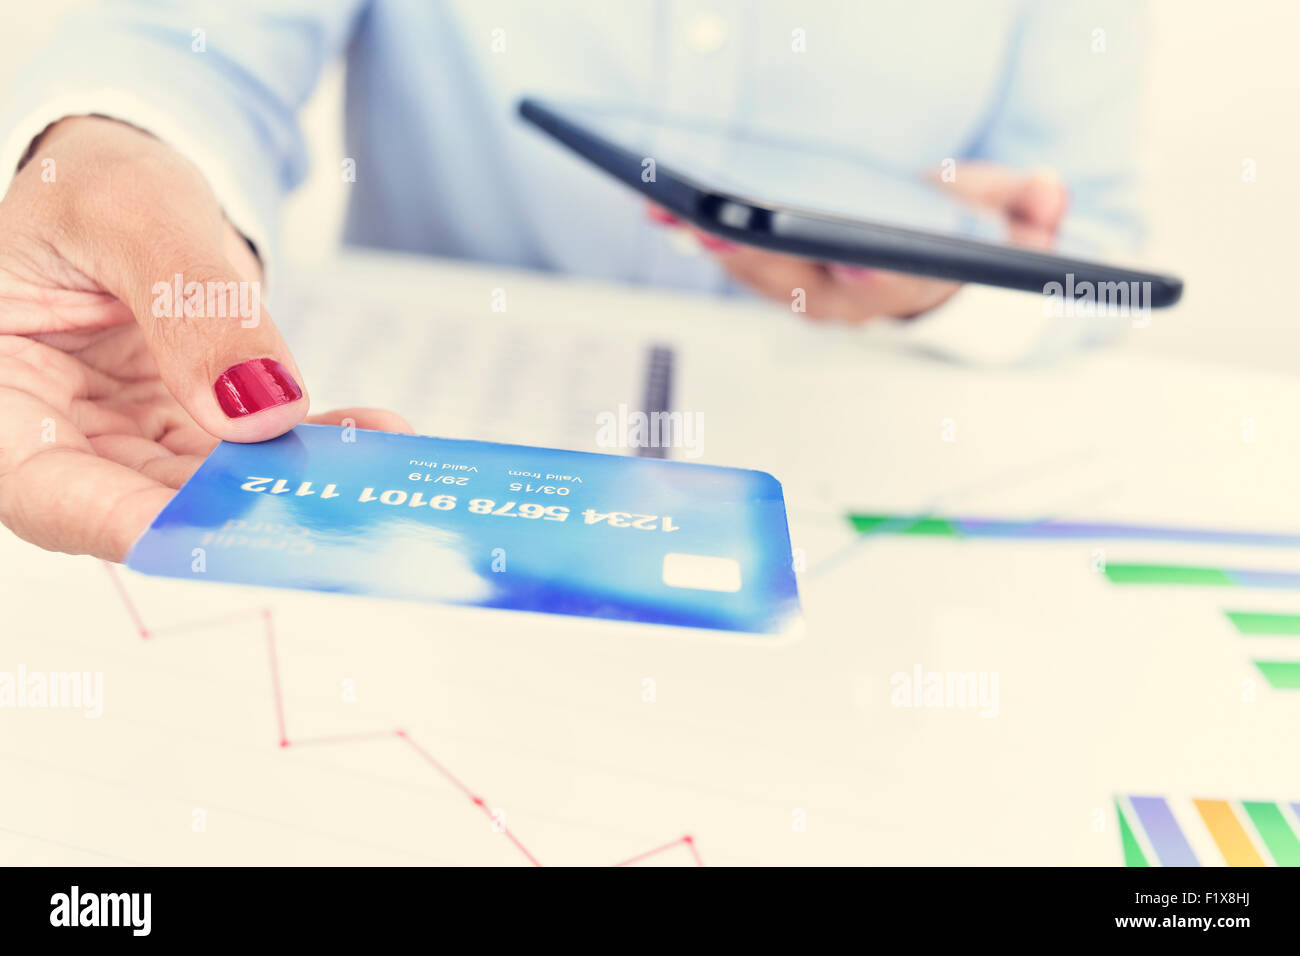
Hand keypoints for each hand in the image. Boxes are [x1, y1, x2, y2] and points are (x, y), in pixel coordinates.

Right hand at [0, 117, 410, 560]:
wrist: (135, 189)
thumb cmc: (95, 182)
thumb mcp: (133, 213)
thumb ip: (189, 305)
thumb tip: (257, 409)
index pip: (42, 484)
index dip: (118, 521)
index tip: (201, 531)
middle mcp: (56, 429)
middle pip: (136, 501)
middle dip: (235, 508)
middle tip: (321, 502)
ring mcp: (124, 438)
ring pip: (207, 489)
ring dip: (288, 481)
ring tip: (370, 462)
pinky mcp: (186, 431)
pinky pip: (249, 455)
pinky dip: (307, 446)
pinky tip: (368, 433)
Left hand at [650, 162, 1067, 321]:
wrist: (939, 273)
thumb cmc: (963, 241)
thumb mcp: (1015, 219)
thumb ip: (1031, 205)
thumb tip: (1049, 196)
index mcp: (904, 284)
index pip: (885, 281)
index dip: (863, 269)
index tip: (843, 253)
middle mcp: (850, 298)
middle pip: (798, 279)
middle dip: (751, 251)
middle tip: (709, 221)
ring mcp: (811, 293)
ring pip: (756, 275)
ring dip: (711, 244)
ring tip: (670, 207)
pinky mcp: (781, 279)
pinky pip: (739, 263)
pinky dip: (705, 240)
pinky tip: (671, 211)